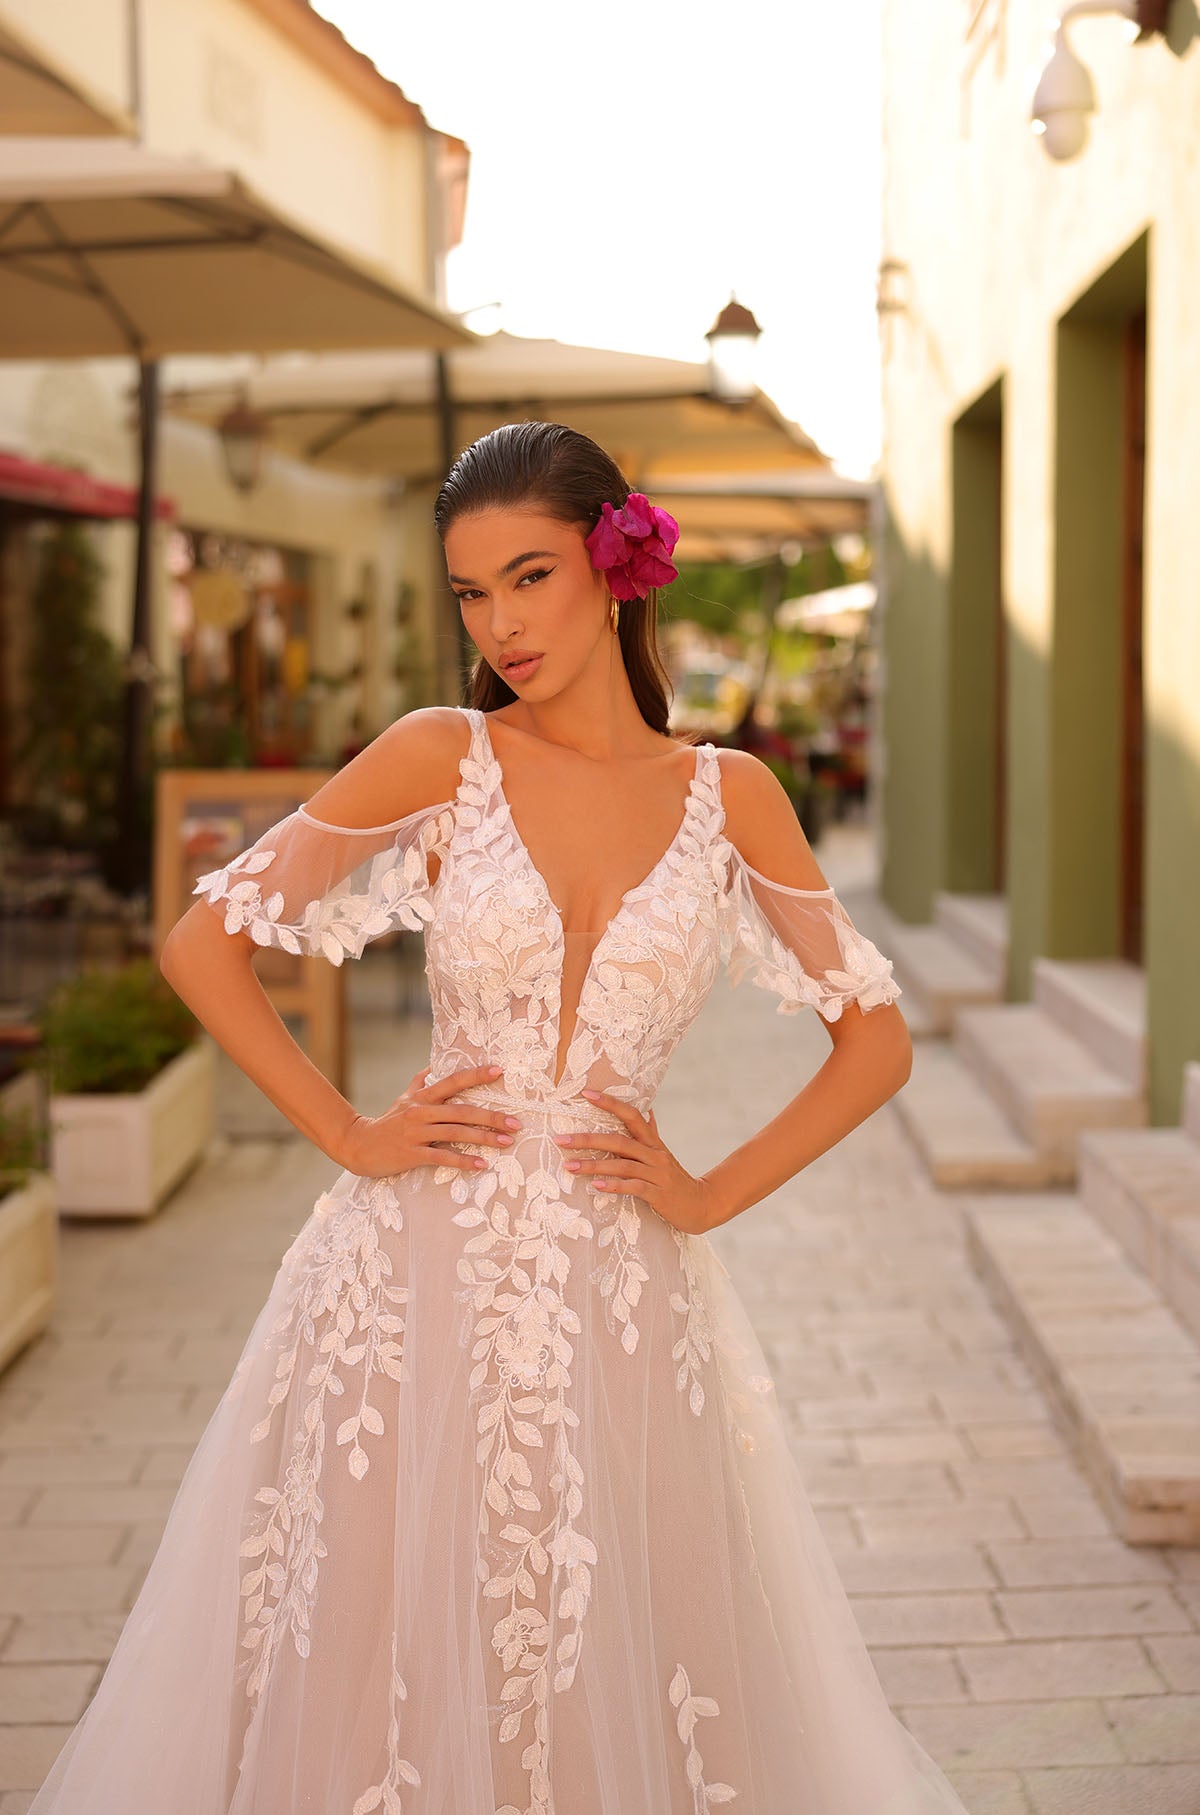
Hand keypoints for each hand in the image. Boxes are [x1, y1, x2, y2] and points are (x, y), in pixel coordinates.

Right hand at [336, 1064, 518, 1178]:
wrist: (358, 1144)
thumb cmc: (387, 1121)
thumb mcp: (404, 1097)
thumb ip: (421, 1080)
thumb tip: (436, 1064)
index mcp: (423, 1096)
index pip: (453, 1081)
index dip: (476, 1075)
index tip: (500, 1070)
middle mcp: (421, 1111)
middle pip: (462, 1111)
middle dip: (491, 1116)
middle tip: (516, 1122)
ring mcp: (416, 1133)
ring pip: (456, 1133)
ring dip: (484, 1138)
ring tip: (507, 1142)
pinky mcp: (412, 1154)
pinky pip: (442, 1157)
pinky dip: (463, 1161)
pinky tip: (481, 1165)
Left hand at [552, 1088, 720, 1235]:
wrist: (701, 1205)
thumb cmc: (675, 1179)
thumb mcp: (663, 1154)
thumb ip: (652, 1133)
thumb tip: (646, 1110)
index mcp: (653, 1142)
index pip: (632, 1115)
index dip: (610, 1103)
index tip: (586, 1093)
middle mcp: (655, 1154)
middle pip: (619, 1141)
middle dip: (588, 1139)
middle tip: (561, 1139)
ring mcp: (657, 1174)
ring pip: (622, 1165)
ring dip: (593, 1165)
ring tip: (569, 1166)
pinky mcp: (658, 1194)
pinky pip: (634, 1187)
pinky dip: (614, 1186)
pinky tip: (596, 1186)